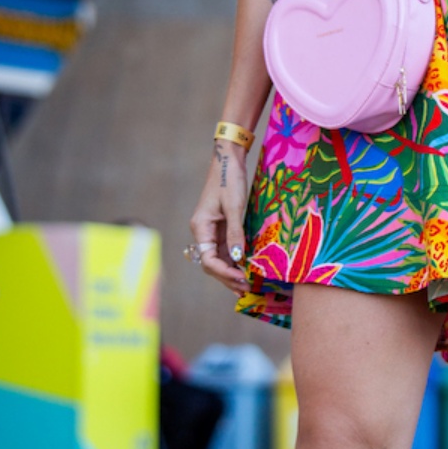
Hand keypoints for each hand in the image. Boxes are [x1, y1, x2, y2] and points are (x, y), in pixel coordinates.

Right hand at [188, 141, 250, 293]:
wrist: (228, 159)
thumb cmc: (229, 179)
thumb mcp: (234, 206)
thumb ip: (235, 233)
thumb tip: (236, 259)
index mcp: (201, 227)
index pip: (207, 259)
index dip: (223, 272)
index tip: (240, 279)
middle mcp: (203, 231)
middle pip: (212, 262)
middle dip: (228, 277)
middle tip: (246, 289)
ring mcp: (212, 229)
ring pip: (219, 258)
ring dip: (231, 272)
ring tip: (246, 286)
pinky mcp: (222, 225)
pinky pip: (226, 248)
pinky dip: (234, 260)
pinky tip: (245, 269)